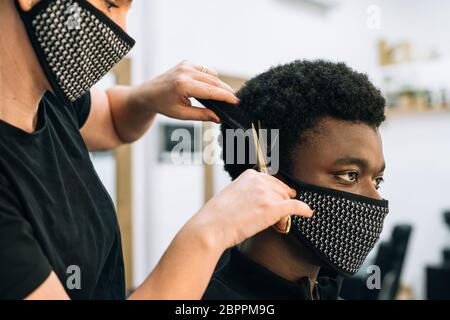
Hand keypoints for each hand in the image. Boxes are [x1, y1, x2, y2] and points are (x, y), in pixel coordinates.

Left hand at [131, 60, 238, 122]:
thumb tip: (218, 118)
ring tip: (226, 97)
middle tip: (236, 101)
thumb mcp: (182, 114)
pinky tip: (212, 88)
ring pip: (212, 74)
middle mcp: (185, 72)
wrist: (148, 93)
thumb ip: (202, 115)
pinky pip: (206, 70)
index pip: (211, 90)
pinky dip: (211, 78)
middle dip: (226, 91)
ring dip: (220, 85)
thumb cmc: (164, 105)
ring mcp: (186, 65)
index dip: (226, 96)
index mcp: (183, 85)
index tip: (236, 102)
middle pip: (214, 81)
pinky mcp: (187, 63)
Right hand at [182, 170, 313, 251]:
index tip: (278, 200)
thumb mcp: (233, 194)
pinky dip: (303, 210)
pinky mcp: (272, 208)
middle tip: (274, 219)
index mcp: (250, 175)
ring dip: (282, 215)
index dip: (276, 195)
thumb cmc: (218, 216)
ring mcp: (266, 194)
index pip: (273, 182)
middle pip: (282, 192)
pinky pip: (295, 207)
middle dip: (280, 205)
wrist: (211, 227)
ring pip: (286, 203)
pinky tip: (308, 213)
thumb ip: (249, 192)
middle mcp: (259, 181)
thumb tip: (263, 200)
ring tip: (272, 226)